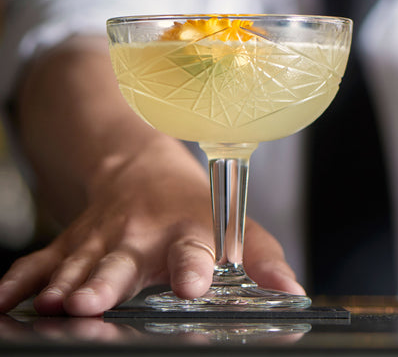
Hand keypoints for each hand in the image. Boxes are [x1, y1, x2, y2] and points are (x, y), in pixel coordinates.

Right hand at [0, 39, 303, 315]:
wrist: (142, 168)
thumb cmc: (192, 205)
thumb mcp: (232, 226)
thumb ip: (261, 259)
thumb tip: (292, 293)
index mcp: (184, 230)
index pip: (192, 249)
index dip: (192, 265)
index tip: (192, 283)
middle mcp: (140, 234)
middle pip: (122, 260)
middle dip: (106, 281)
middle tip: (89, 301)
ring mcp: (102, 237)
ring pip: (78, 263)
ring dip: (62, 284)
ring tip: (50, 305)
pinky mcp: (74, 240)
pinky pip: (44, 259)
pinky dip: (22, 279)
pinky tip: (4, 300)